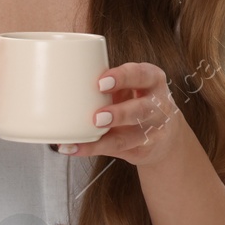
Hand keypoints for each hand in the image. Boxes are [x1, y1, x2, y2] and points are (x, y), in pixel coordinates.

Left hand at [55, 62, 185, 166]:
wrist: (164, 132)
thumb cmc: (136, 99)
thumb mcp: (130, 85)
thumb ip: (107, 82)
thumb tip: (61, 76)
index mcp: (152, 80)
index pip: (141, 74)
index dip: (123, 77)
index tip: (101, 81)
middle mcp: (157, 105)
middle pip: (142, 109)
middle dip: (120, 114)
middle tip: (97, 117)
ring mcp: (153, 130)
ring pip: (133, 136)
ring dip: (106, 139)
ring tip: (84, 138)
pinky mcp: (143, 149)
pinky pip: (117, 150)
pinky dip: (93, 149)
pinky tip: (74, 148)